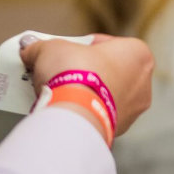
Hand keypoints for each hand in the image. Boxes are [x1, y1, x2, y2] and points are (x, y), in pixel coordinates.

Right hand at [20, 34, 155, 136]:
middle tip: (59, 72)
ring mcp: (133, 108)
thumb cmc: (73, 71)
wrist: (75, 111)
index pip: (107, 45)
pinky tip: (65, 108)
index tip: (65, 52)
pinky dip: (85, 111)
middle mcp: (143, 81)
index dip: (82, 46)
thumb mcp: (51, 47)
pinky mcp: (119, 128)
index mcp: (137, 53)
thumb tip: (30, 49)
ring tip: (58, 92)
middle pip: (107, 71)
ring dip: (85, 92)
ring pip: (105, 95)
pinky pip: (99, 114)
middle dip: (84, 71)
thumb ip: (41, 46)